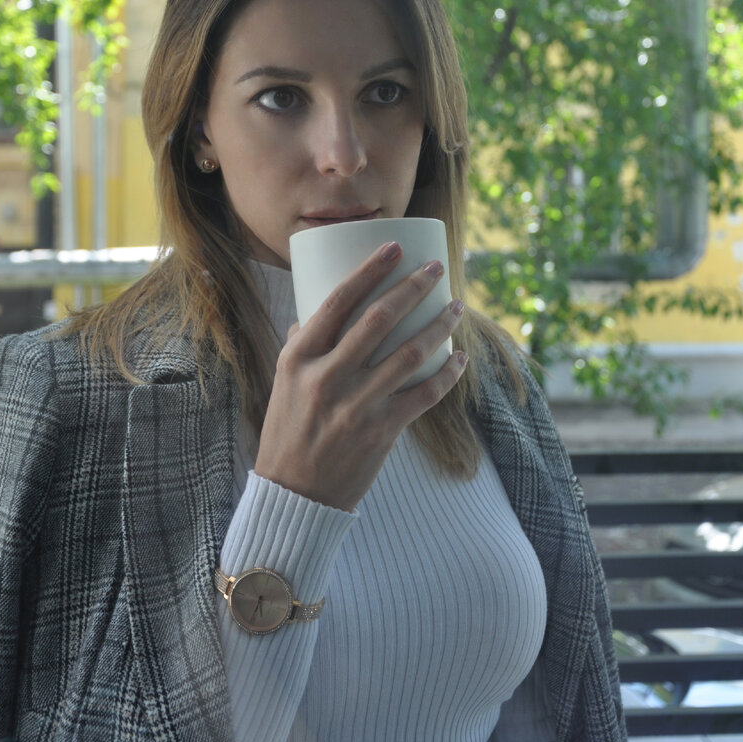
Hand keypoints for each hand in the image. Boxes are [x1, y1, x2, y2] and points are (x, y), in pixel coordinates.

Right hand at [254, 242, 467, 510]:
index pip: (339, 301)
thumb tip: (314, 315)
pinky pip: (424, 395)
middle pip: (380, 319)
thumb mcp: (283, 382)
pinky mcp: (382, 431)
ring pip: (410, 353)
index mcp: (300, 358)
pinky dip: (446, 374)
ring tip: (456, 306)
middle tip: (436, 269)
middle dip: (413, 287)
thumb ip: (300, 346)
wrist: (294, 494)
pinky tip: (459, 357)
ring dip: (439, 325)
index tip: (394, 247)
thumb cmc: (287, 432)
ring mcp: (357, 404)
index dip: (370, 270)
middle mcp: (328, 376)